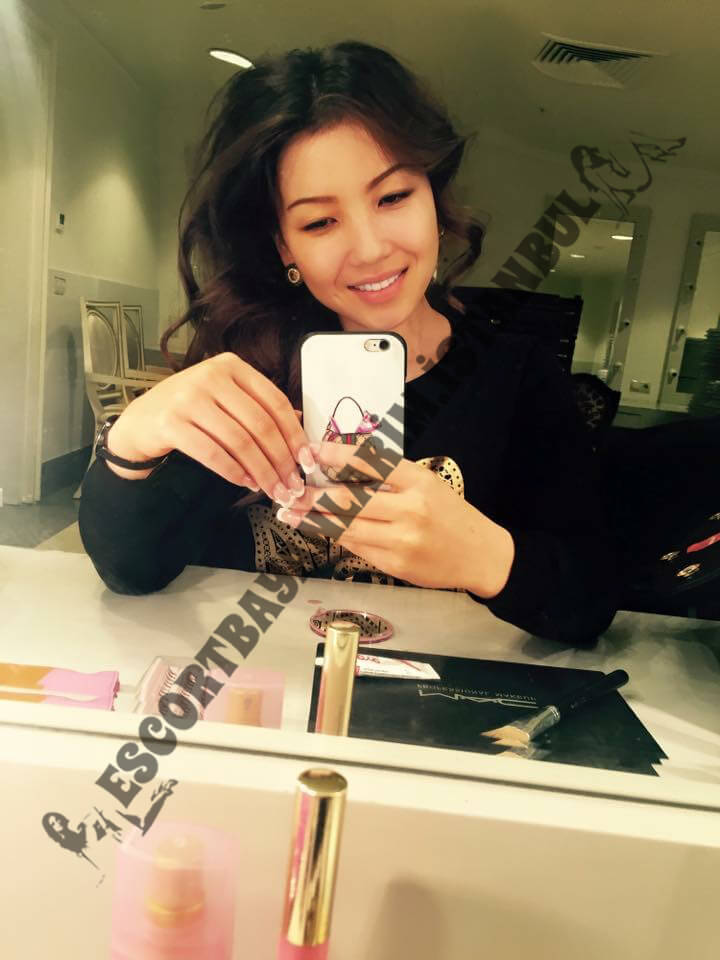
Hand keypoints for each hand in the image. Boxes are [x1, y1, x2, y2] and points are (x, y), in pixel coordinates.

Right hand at [104, 353, 314, 503]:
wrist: (140, 421)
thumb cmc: (191, 411)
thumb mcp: (226, 399)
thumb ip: (259, 408)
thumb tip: (301, 432)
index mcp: (231, 366)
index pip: (275, 402)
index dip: (294, 434)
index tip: (307, 461)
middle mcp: (211, 375)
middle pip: (260, 424)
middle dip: (281, 460)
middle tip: (292, 485)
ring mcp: (188, 397)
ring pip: (240, 441)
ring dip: (261, 471)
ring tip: (272, 489)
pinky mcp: (171, 423)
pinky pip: (213, 454)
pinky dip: (235, 472)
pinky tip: (246, 483)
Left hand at [278, 443, 514, 596]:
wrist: (481, 556)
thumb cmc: (451, 515)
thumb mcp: (426, 484)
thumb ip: (390, 477)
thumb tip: (339, 469)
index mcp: (418, 480)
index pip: (369, 461)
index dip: (334, 455)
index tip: (310, 451)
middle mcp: (410, 508)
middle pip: (349, 498)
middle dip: (313, 494)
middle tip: (290, 488)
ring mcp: (402, 539)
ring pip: (345, 526)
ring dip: (313, 519)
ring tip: (291, 512)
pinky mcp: (395, 564)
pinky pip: (355, 547)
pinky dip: (333, 536)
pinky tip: (317, 529)